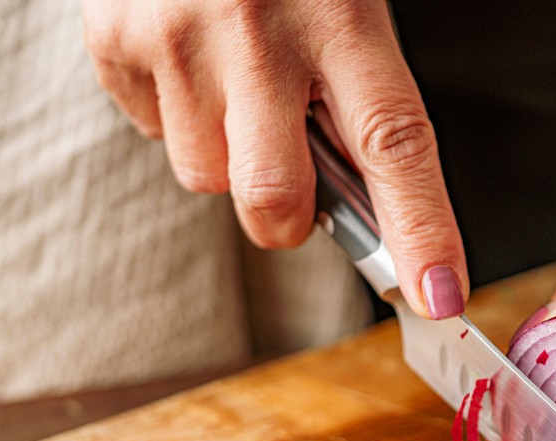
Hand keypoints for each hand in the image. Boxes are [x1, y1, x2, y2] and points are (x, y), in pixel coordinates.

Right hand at [82, 0, 467, 318]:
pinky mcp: (115, 41)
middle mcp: (258, 31)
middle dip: (286, 220)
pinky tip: (191, 61)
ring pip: (207, 178)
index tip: (440, 296)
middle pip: (274, 199)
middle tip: (292, 174)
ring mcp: (178, 38)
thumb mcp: (346, 12)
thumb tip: (368, 219)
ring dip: (228, 156)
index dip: (422, 230)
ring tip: (234, 80)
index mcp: (344, 18)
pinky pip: (155, 135)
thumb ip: (360, 104)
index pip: (395, 145)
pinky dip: (179, 118)